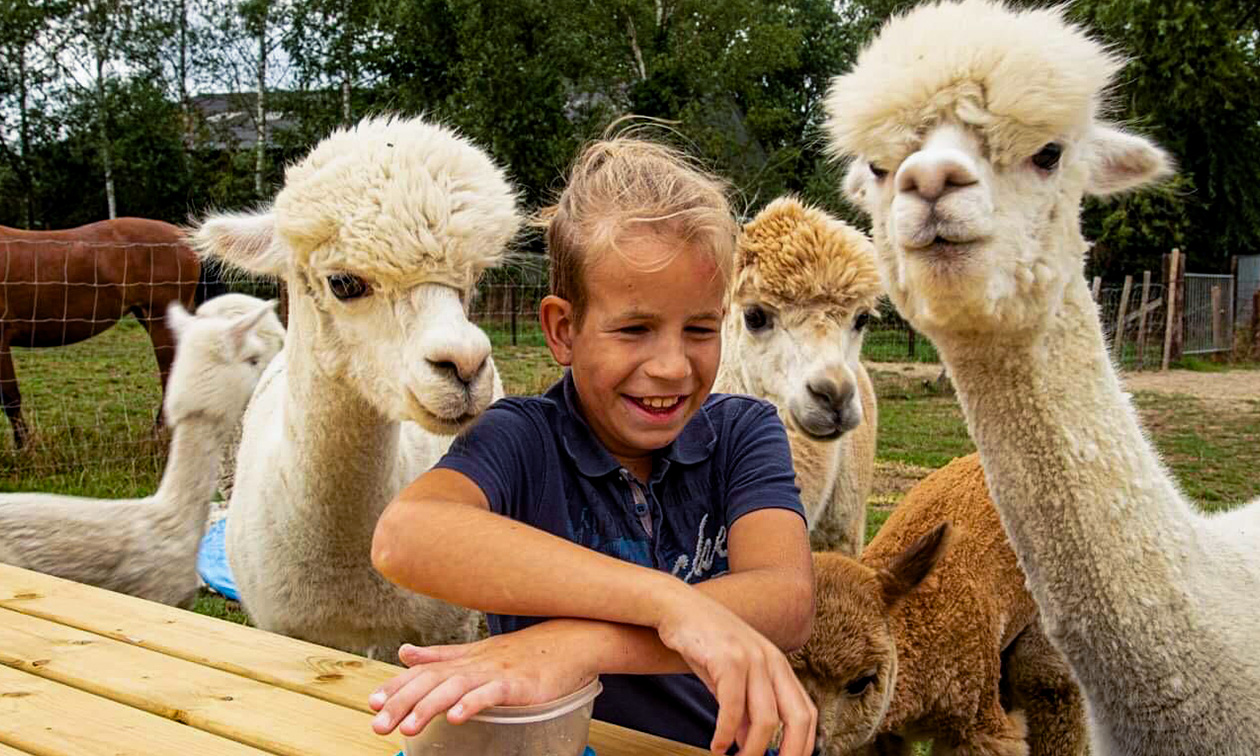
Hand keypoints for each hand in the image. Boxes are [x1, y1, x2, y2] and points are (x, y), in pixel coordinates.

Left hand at [367, 621, 596, 736]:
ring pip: (456, 687)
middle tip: (378, 724)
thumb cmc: (523, 653)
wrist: (568, 643)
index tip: (372, 703)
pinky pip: (492, 693)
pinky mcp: (518, 684)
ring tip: (408, 727)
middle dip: (402, 702)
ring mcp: (495, 673)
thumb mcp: (476, 654)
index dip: (396, 686)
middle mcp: (474, 664)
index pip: (422, 672)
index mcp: (463, 660)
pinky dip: (474, 703)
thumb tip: (404, 653)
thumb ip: (439, 657)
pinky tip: (457, 717)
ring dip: (429, 707)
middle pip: (431, 681)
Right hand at [654, 586, 816, 755]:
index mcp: (779, 666)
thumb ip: (744, 710)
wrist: (678, 607)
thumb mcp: (730, 679)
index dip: (803, 745)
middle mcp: (772, 660)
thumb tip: (747, 744)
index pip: (806, 712)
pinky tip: (717, 746)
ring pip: (766, 718)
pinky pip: (733, 706)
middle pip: (797, 717)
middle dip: (789, 753)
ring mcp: (752, 658)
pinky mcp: (728, 658)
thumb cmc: (704, 644)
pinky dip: (725, 733)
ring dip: (752, 750)